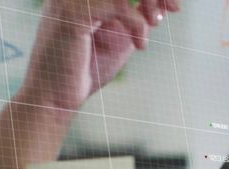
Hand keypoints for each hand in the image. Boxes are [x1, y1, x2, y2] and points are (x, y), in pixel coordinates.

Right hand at [18, 0, 180, 109]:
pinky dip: (137, 24)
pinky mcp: (74, 15)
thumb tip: (156, 5)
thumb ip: (133, 18)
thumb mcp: (118, 39)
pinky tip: (140, 45)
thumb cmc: (84, 71)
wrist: (55, 99)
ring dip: (148, 0)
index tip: (172, 7)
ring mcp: (71, 0)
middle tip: (172, 9)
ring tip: (154, 23)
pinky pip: (119, 6)